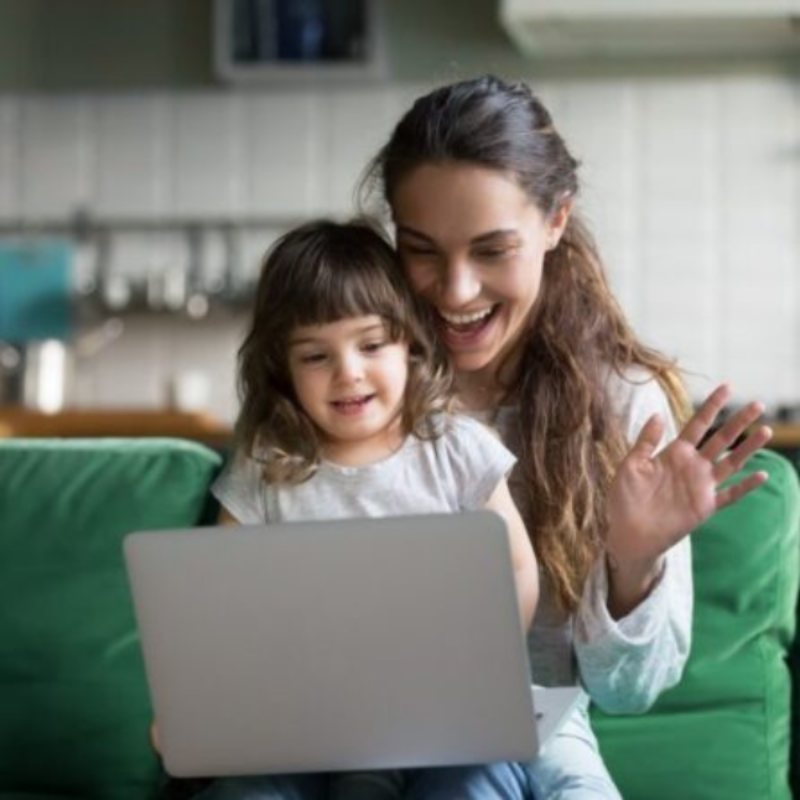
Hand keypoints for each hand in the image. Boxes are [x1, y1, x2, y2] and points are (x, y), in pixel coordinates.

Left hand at [606, 384, 771, 612]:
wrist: (627, 532)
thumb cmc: (625, 498)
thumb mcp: (631, 464)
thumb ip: (646, 441)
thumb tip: (658, 414)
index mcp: (674, 453)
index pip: (697, 425)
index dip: (712, 406)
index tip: (727, 387)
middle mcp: (692, 466)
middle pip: (720, 439)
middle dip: (738, 422)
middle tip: (758, 405)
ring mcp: (701, 486)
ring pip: (731, 463)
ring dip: (749, 448)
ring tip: (766, 431)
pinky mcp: (705, 507)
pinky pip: (730, 496)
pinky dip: (745, 487)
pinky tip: (761, 475)